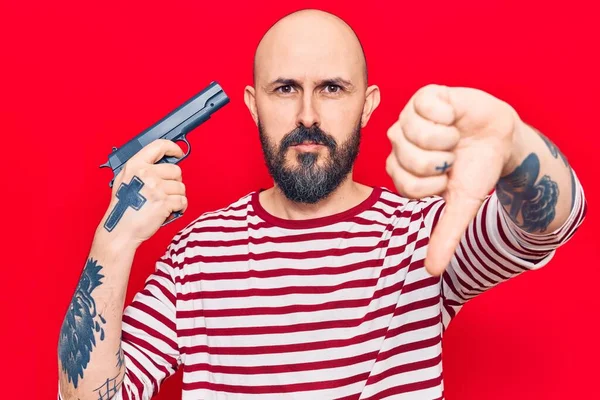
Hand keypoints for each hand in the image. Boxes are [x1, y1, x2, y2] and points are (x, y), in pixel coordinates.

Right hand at [96, 139, 187, 248]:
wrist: (120, 230)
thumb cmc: (123, 208)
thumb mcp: (124, 180)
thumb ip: (140, 169)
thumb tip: (160, 163)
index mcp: (135, 165)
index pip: (159, 146)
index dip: (173, 148)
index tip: (178, 153)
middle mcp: (146, 174)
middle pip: (176, 170)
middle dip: (175, 181)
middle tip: (167, 191)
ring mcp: (156, 188)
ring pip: (181, 187)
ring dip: (177, 196)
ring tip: (166, 203)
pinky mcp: (164, 202)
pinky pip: (183, 201)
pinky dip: (180, 207)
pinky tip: (171, 210)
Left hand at [386, 84, 518, 275]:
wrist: (500, 138)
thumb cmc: (476, 171)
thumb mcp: (463, 205)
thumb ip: (446, 235)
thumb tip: (431, 272)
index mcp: (402, 171)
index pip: (405, 185)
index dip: (435, 184)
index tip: (449, 178)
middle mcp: (400, 144)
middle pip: (407, 158)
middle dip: (441, 161)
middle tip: (454, 155)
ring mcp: (409, 118)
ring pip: (412, 131)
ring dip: (445, 137)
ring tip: (455, 136)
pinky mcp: (423, 96)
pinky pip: (425, 104)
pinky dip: (448, 113)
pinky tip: (454, 116)